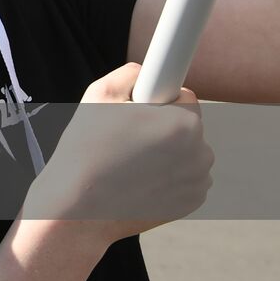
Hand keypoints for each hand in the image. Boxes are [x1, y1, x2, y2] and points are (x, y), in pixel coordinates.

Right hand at [25, 62, 213, 242]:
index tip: (145, 104)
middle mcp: (201, 153)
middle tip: (125, 135)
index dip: (158, 97)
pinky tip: (137, 179)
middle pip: (186, 124)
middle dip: (162, 125)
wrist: (79, 208)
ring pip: (187, 151)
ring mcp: (199, 181)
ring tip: (127, 160)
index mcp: (183, 123)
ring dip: (166, 150)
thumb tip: (146, 73)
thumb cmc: (85, 148)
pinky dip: (167, 175)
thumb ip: (130, 73)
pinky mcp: (193, 202)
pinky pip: (184, 176)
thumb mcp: (98, 94)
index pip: (185, 95)